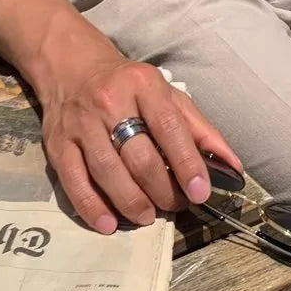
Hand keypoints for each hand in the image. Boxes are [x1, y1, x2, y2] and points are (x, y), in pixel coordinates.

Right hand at [39, 55, 240, 234]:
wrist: (73, 67)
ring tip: (147, 215)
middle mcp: (110, 101)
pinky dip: (93, 207)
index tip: (200, 192)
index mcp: (144, 85)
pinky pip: (74, 182)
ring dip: (132, 203)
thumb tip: (232, 166)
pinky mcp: (58, 144)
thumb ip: (200, 130)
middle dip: (162, 190)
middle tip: (175, 205)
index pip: (169, 127)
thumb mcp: (168, 95)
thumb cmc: (129, 86)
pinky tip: (109, 223)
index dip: (187, 163)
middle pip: (139, 157)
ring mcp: (81, 123)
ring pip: (108, 173)